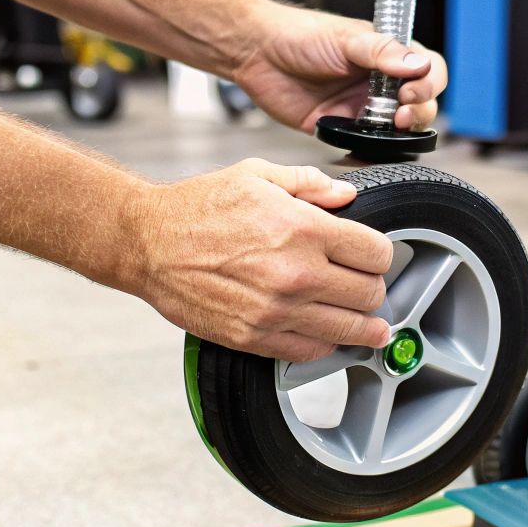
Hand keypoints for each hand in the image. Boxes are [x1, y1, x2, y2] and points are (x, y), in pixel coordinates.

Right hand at [137, 159, 394, 359]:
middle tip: (367, 287)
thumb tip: (346, 195)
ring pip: (350, 331)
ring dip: (364, 327)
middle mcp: (296, 273)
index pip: (376, 253)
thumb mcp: (256, 175)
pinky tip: (327, 335)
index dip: (380, 254)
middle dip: (373, 289)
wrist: (147, 244)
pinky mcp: (254, 337)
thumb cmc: (196, 208)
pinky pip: (312, 352)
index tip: (374, 257)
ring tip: (371, 326)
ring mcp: (276, 310)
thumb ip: (309, 184)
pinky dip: (326, 345)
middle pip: (370, 294)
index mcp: (302, 229)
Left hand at [231, 3, 447, 131]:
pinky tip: (369, 146)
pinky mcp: (341, 128)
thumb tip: (418, 66)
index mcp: (388, 56)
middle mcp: (380, 83)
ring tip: (389, 128)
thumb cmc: (299, 34)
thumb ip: (383, 53)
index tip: (411, 91)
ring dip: (401, 134)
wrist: (257, 52)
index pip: (429, 71)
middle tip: (400, 114)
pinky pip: (367, 146)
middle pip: (421, 105)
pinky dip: (373, 151)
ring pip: (399, 130)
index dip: (429, 84)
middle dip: (419, 111)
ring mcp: (363, 108)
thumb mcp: (346, 38)